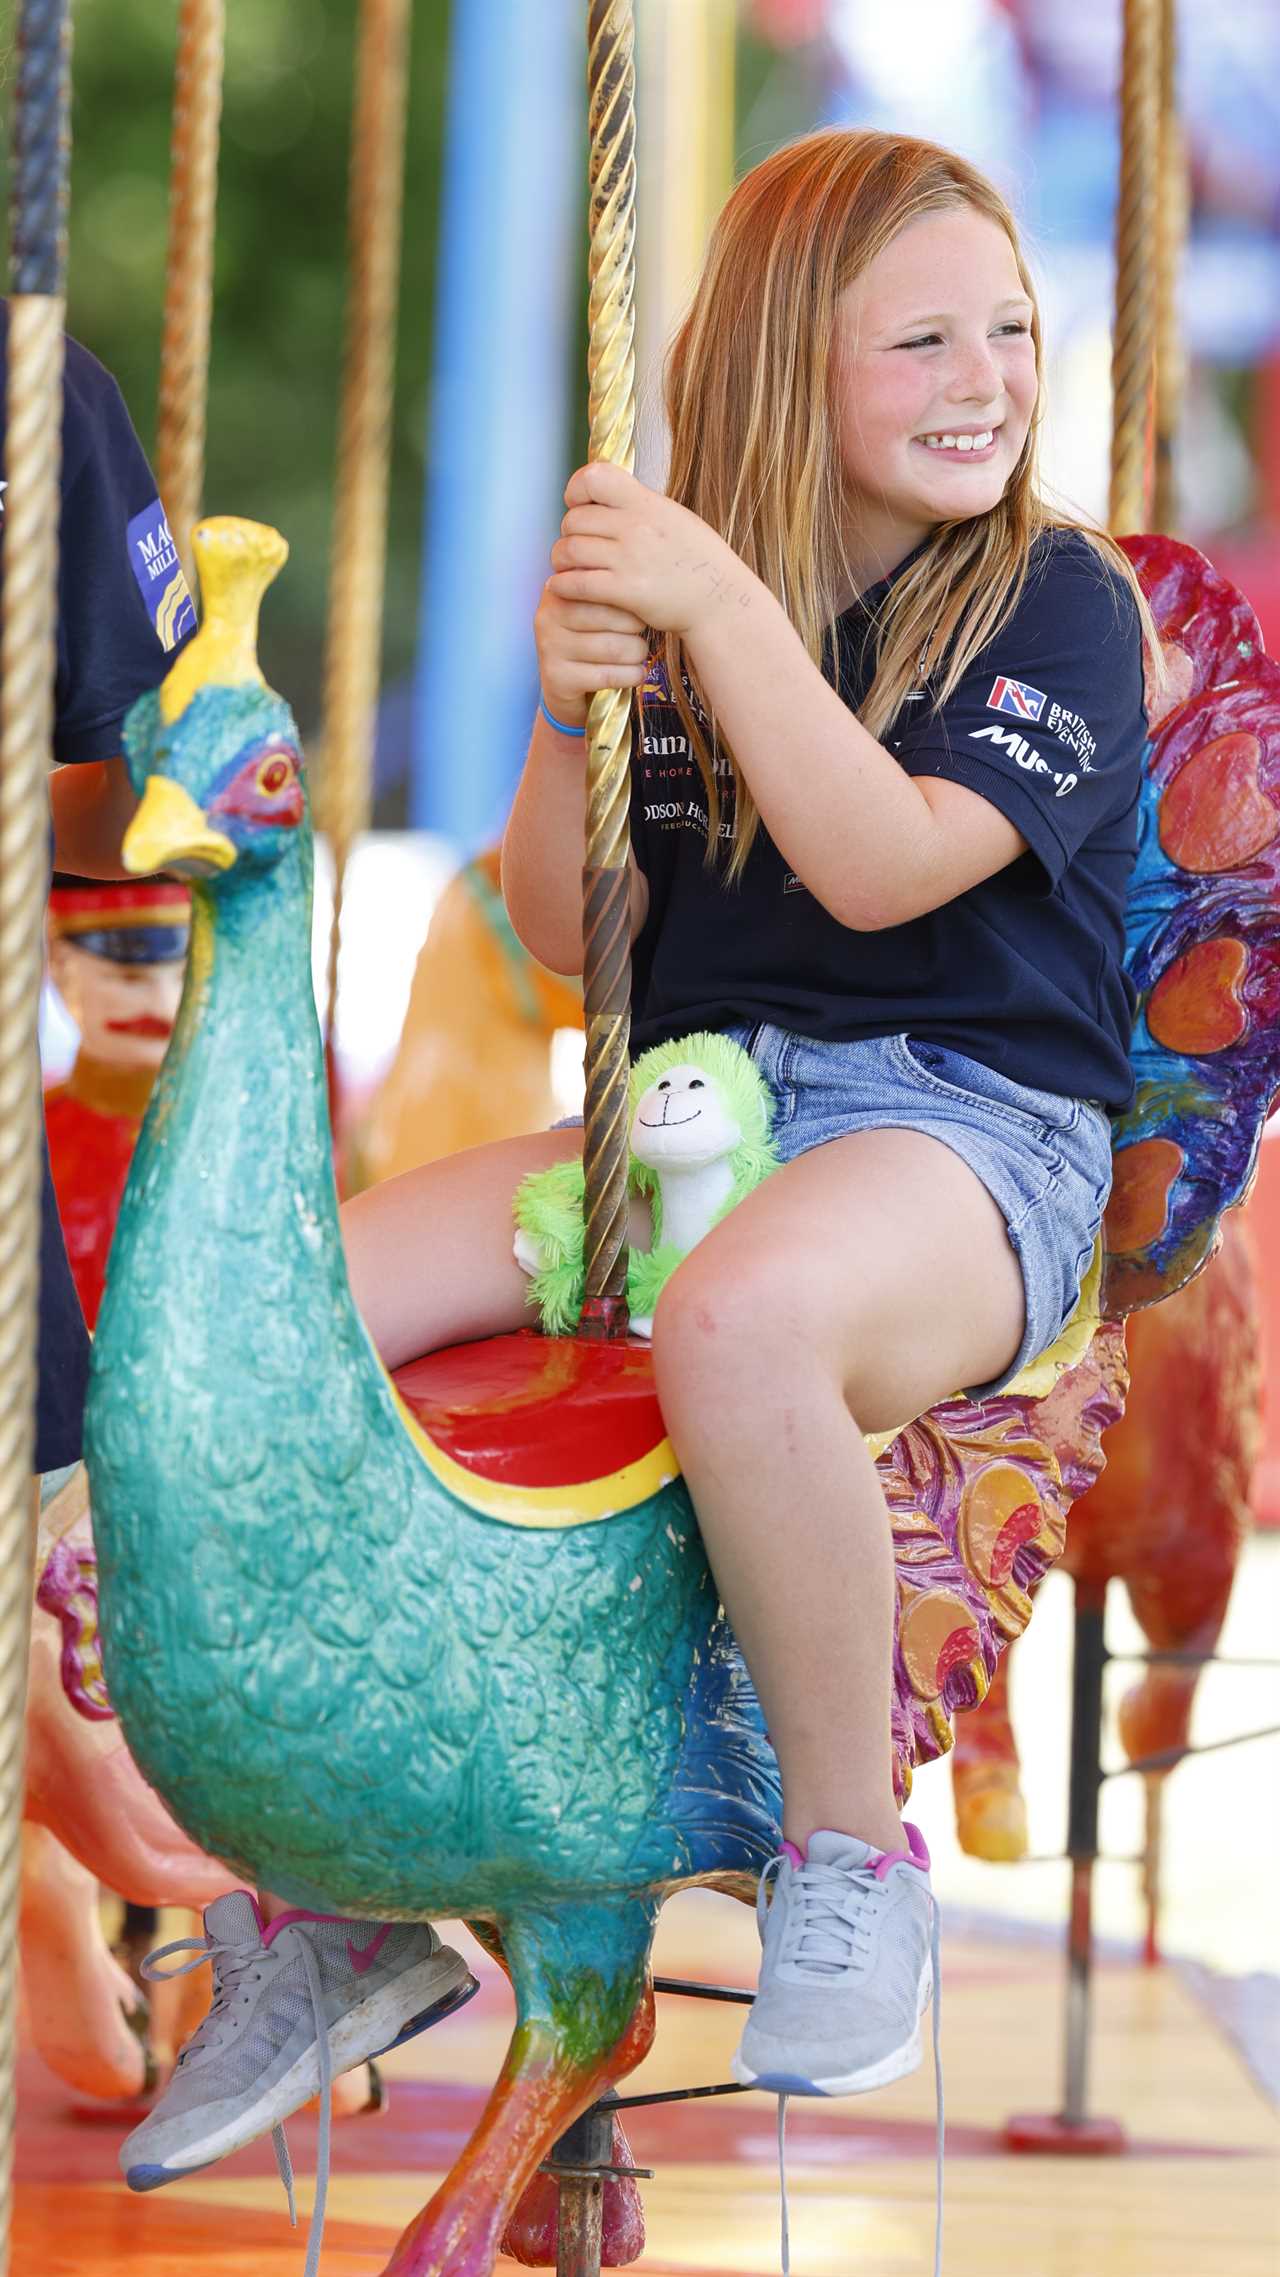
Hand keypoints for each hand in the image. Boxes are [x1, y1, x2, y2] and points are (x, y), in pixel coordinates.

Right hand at [534, 571, 648, 733]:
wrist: (565, 684)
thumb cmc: (590, 635)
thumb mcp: (597, 603)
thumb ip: (613, 584)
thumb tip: (648, 570)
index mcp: (559, 588)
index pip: (605, 585)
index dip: (630, 600)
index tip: (639, 607)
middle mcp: (548, 615)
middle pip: (611, 616)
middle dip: (636, 626)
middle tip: (639, 632)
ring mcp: (550, 647)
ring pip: (615, 648)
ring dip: (637, 653)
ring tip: (638, 652)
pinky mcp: (559, 678)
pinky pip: (609, 675)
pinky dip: (632, 675)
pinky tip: (636, 673)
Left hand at [549, 462, 748, 638]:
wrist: (722, 601)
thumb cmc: (699, 562)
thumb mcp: (675, 518)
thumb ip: (641, 506)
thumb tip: (609, 495)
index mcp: (648, 503)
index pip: (594, 477)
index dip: (577, 489)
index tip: (578, 505)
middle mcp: (637, 526)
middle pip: (575, 519)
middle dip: (568, 532)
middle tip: (574, 546)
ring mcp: (631, 558)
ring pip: (570, 550)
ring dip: (561, 560)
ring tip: (565, 567)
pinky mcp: (627, 591)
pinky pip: (578, 583)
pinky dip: (563, 585)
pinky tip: (563, 587)